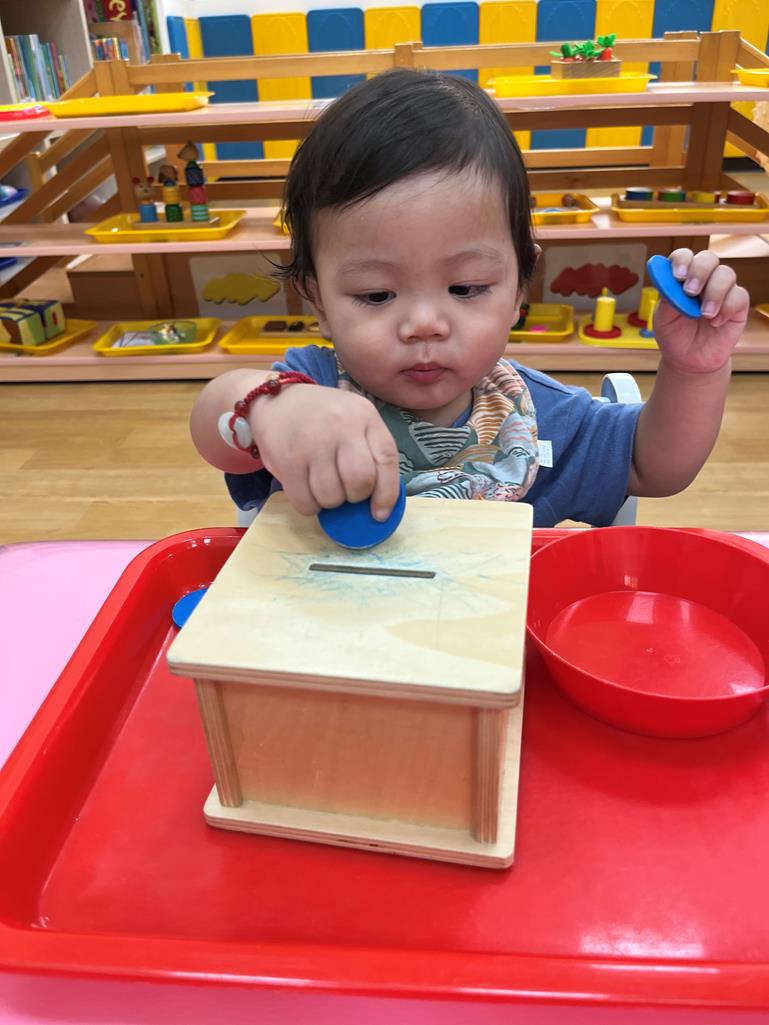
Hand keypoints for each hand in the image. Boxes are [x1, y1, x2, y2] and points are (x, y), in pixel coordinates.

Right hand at [249, 384, 401, 519]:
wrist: (277, 400)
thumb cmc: (323, 418)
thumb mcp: (354, 421)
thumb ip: (370, 454)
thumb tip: (379, 508)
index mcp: (364, 415)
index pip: (387, 459)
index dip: (387, 493)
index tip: (379, 513)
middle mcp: (341, 424)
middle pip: (360, 482)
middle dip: (354, 497)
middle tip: (344, 489)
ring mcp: (313, 441)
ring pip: (331, 497)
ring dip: (329, 502)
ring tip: (322, 485)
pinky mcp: (288, 459)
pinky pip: (305, 502)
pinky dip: (309, 506)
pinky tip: (306, 489)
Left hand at [653, 249, 749, 373]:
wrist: (688, 360)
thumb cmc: (674, 335)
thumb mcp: (663, 319)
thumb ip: (668, 299)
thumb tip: (670, 281)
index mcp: (681, 277)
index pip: (684, 256)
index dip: (682, 260)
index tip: (677, 275)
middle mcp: (703, 279)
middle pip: (708, 258)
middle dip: (699, 271)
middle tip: (690, 291)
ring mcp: (722, 289)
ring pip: (726, 274)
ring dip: (714, 293)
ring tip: (704, 315)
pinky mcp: (737, 304)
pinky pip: (738, 296)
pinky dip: (727, 308)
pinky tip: (715, 322)